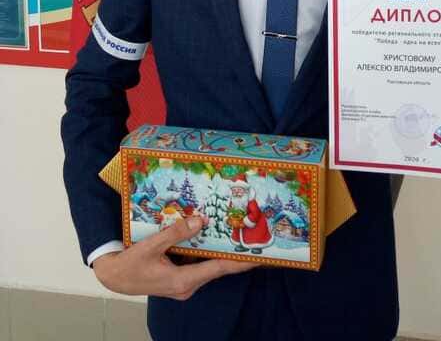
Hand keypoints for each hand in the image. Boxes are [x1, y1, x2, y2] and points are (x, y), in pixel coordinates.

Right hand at [93, 217, 255, 299]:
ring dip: (220, 253)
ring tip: (238, 235)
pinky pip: (198, 266)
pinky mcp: (179, 280)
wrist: (115, 278)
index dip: (239, 262)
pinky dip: (207, 255)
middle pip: (216, 268)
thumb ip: (176, 233)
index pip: (218, 269)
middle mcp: (187, 286)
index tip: (258, 256)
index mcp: (182, 280)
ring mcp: (184, 285)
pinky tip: (213, 240)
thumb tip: (200, 221)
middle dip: (234, 254)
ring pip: (208, 267)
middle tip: (252, 238)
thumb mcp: (152, 245)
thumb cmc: (131, 264)